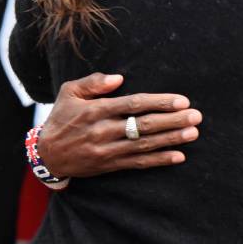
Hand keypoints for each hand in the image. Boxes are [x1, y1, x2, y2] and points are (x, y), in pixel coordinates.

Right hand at [39, 73, 202, 177]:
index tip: (181, 100)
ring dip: (171, 140)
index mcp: (95, 110)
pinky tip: (179, 156)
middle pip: (143, 125)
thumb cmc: (62, 118)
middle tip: (196, 116)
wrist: (46, 155)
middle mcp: (103, 131)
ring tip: (193, 133)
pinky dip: (159, 160)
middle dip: (172, 120)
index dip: (158, 102)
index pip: (133, 105)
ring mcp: (107, 150)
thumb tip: (119, 78)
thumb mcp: (69, 93)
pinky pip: (138, 164)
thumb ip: (93, 82)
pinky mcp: (110, 166)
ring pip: (144, 145)